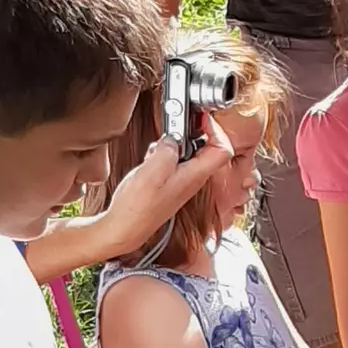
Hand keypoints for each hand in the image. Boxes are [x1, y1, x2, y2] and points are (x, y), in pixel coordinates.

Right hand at [93, 117, 233, 252]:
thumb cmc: (137, 207)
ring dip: (172, 145)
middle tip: (173, 128)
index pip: (223, 149)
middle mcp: (193, 179)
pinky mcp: (169, 185)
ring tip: (156, 148)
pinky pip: (173, 162)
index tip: (200, 118)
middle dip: (189, 133)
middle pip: (206, 148)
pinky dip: (162, 155)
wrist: (124, 229)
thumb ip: (168, 149)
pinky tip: (149, 159)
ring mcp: (182, 182)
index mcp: (195, 175)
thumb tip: (173, 139)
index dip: (215, 129)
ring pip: (187, 154)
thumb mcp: (153, 171)